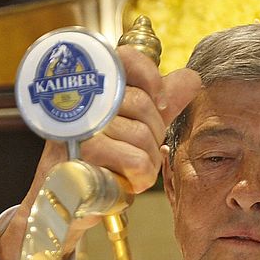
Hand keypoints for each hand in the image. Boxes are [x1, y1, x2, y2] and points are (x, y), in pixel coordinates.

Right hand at [0, 45, 201, 259]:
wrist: (68, 200)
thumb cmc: (100, 162)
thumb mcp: (134, 128)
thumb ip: (161, 104)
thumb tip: (191, 79)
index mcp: (94, 89)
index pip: (126, 58)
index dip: (151, 77)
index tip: (162, 104)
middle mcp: (83, 102)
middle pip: (142, 104)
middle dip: (153, 134)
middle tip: (139, 150)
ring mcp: (81, 128)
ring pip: (142, 136)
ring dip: (147, 161)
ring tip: (129, 170)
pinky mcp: (84, 156)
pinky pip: (136, 161)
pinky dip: (141, 178)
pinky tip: (126, 182)